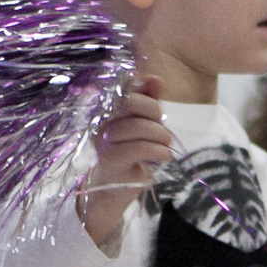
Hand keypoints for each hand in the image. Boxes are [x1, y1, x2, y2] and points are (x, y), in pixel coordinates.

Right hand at [78, 74, 170, 248]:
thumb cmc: (131, 152)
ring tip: (165, 145)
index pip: (127, 88)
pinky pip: (140, 148)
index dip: (147, 98)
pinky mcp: (111, 159)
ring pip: (139, 127)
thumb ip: (149, 100)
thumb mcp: (144, 123)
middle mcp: (100, 120)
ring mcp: (103, 139)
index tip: (156, 114)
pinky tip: (165, 156)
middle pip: (131, 102)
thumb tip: (155, 79)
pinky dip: (159, 151)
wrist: (115, 188)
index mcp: (106, 108)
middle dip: (155, 113)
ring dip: (161, 136)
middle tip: (163, 130)